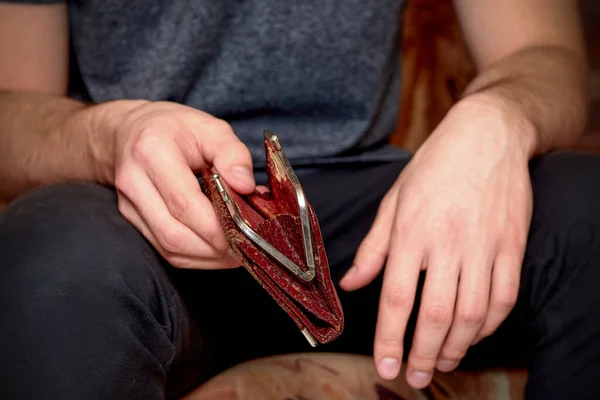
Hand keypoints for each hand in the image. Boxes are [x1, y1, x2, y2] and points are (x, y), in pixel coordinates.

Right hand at [108, 101, 254, 268]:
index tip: (246, 232)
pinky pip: (165, 250)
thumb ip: (232, 153)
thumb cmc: (174, 128)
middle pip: (174, 234)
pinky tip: (218, 250)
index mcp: (152, 152)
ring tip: (237, 251)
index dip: (216, 226)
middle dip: (214, 248)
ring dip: (207, 257)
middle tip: (246, 247)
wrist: (128, 130)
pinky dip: (196, 256)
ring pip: (169, 249)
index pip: (183, 203)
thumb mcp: (210, 127)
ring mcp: (129, 206)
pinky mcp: (133, 221)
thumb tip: (246, 186)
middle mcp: (134, 182)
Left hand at [340, 94, 534, 387]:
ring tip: (441, 363)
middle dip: (423, 354)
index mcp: (411, 231)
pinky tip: (473, 334)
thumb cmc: (433, 168)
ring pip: (473, 314)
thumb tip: (351, 285)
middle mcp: (447, 243)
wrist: (486, 136)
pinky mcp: (512, 245)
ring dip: (457, 347)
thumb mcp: (393, 200)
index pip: (396, 298)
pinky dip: (489, 324)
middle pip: (437, 315)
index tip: (385, 364)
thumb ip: (373, 248)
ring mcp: (484, 245)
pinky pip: (504, 297)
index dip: (389, 338)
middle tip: (413, 376)